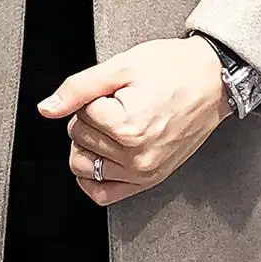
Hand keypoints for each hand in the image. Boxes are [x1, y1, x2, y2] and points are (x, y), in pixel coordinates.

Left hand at [36, 35, 231, 205]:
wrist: (213, 79)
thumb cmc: (174, 69)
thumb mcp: (121, 66)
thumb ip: (78, 88)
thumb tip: (47, 108)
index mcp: (127, 127)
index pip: (80, 114)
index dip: (94, 96)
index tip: (118, 89)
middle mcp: (136, 156)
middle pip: (78, 138)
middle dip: (91, 118)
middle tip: (120, 103)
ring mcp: (144, 172)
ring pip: (83, 165)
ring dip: (90, 144)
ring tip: (115, 124)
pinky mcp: (150, 179)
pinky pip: (104, 194)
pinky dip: (94, 178)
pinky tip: (101, 156)